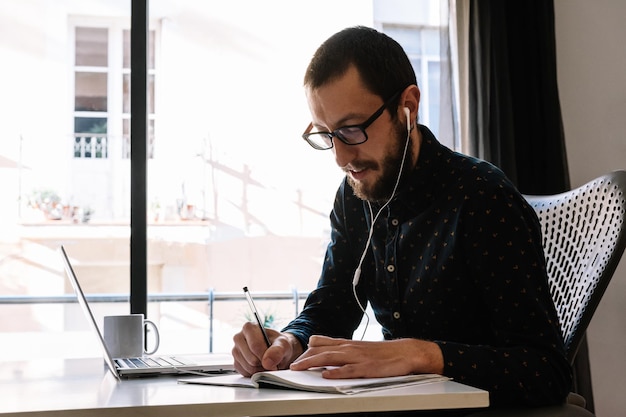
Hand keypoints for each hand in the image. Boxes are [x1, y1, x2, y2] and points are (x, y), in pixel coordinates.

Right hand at [232, 322, 302, 375]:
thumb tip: (267, 362)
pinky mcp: (236, 362)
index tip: (274, 359)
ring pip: (248, 367)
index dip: (266, 356)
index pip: (255, 346)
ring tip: (266, 362)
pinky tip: (260, 366)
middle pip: (251, 359)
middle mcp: (239, 338)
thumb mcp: (283, 343)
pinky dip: (255, 373)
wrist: (277, 351)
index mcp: (249, 328)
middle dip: (263, 363)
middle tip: (271, 360)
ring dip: (260, 369)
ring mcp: (236, 351)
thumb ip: (277, 351)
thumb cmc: (279, 344)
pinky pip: (245, 373)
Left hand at [289, 335, 443, 378]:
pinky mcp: (368, 368)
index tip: (293, 359)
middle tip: (291, 367)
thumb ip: (338, 346)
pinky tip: (327, 374)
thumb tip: (317, 342)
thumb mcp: (357, 347)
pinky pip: (350, 370)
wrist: (405, 352)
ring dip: (314, 362)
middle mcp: (350, 348)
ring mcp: (358, 357)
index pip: (321, 343)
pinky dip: (337, 372)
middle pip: (322, 351)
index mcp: (347, 344)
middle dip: (305, 359)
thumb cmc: (381, 352)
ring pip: (331, 358)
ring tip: (300, 368)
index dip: (306, 351)